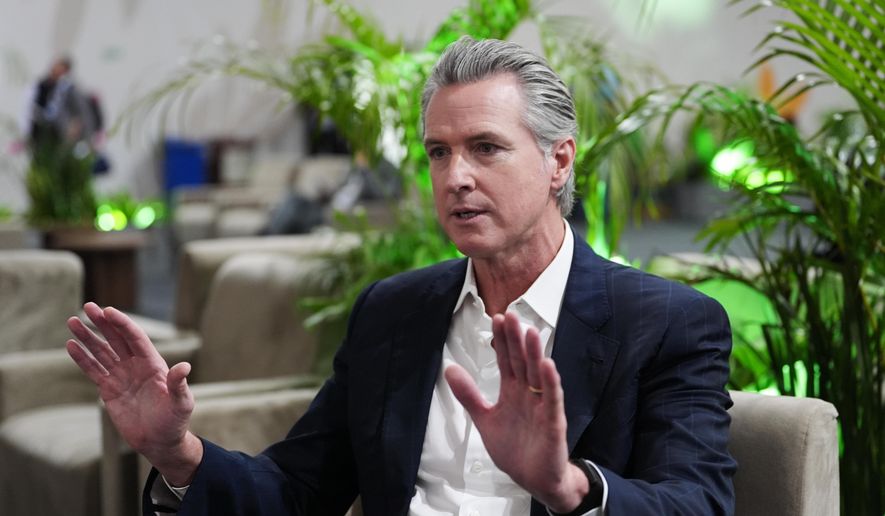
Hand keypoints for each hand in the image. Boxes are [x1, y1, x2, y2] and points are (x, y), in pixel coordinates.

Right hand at [66, 302, 201, 485]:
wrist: (160, 442)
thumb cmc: (175, 421)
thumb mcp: (181, 403)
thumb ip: (179, 385)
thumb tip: (184, 367)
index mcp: (153, 364)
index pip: (135, 338)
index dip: (122, 324)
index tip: (108, 311)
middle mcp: (136, 365)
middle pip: (117, 339)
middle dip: (103, 323)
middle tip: (88, 306)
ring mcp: (121, 376)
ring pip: (102, 351)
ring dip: (88, 337)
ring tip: (72, 321)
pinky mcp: (109, 389)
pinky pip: (93, 370)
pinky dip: (82, 358)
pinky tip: (71, 345)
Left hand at [445, 312, 588, 512]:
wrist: (534, 480)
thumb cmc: (516, 449)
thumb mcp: (485, 419)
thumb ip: (469, 395)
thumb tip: (450, 369)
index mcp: (513, 392)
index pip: (506, 360)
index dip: (501, 341)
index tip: (497, 318)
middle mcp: (529, 394)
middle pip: (522, 361)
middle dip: (516, 339)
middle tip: (511, 314)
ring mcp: (542, 406)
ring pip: (538, 375)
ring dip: (534, 353)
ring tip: (530, 331)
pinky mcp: (553, 422)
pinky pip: (552, 399)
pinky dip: (550, 382)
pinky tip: (547, 365)